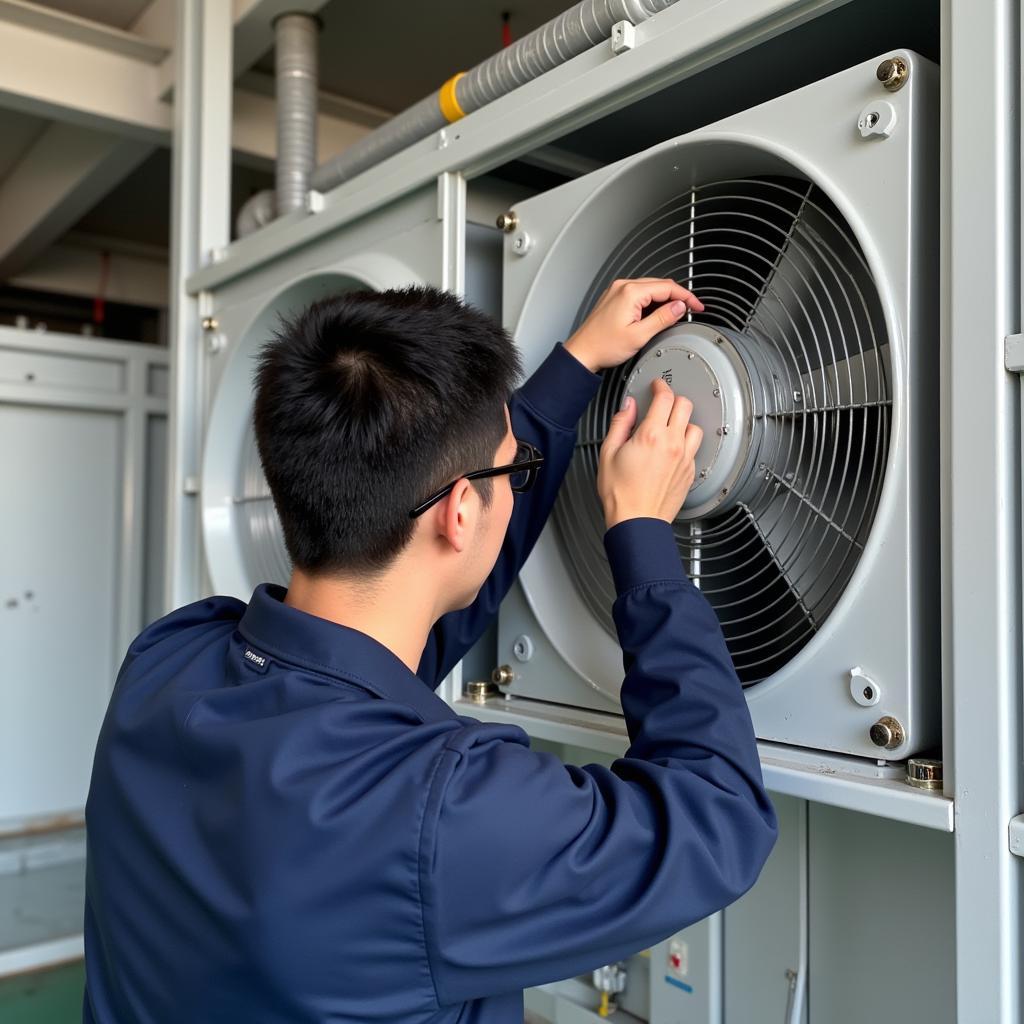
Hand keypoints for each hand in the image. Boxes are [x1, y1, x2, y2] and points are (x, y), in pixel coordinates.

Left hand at [563, 278, 704, 372]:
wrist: (582, 353)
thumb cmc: (603, 346)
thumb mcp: (639, 335)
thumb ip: (663, 318)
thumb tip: (680, 307)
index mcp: (630, 292)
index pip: (668, 287)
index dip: (687, 296)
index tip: (697, 306)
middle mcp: (623, 287)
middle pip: (660, 285)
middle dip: (678, 297)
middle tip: (690, 310)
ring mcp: (617, 291)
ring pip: (650, 289)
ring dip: (665, 299)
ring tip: (674, 315)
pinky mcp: (615, 298)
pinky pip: (639, 294)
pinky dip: (652, 302)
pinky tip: (656, 314)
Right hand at [597, 378, 703, 528]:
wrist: (636, 521)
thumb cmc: (620, 493)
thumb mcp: (608, 453)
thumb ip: (620, 424)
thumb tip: (628, 407)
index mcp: (651, 436)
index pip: (664, 398)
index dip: (661, 386)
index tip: (657, 386)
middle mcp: (672, 444)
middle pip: (685, 406)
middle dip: (674, 399)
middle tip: (663, 402)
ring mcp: (684, 459)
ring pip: (695, 427)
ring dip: (684, 422)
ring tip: (671, 426)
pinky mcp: (690, 472)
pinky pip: (694, 449)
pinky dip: (685, 443)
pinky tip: (672, 448)